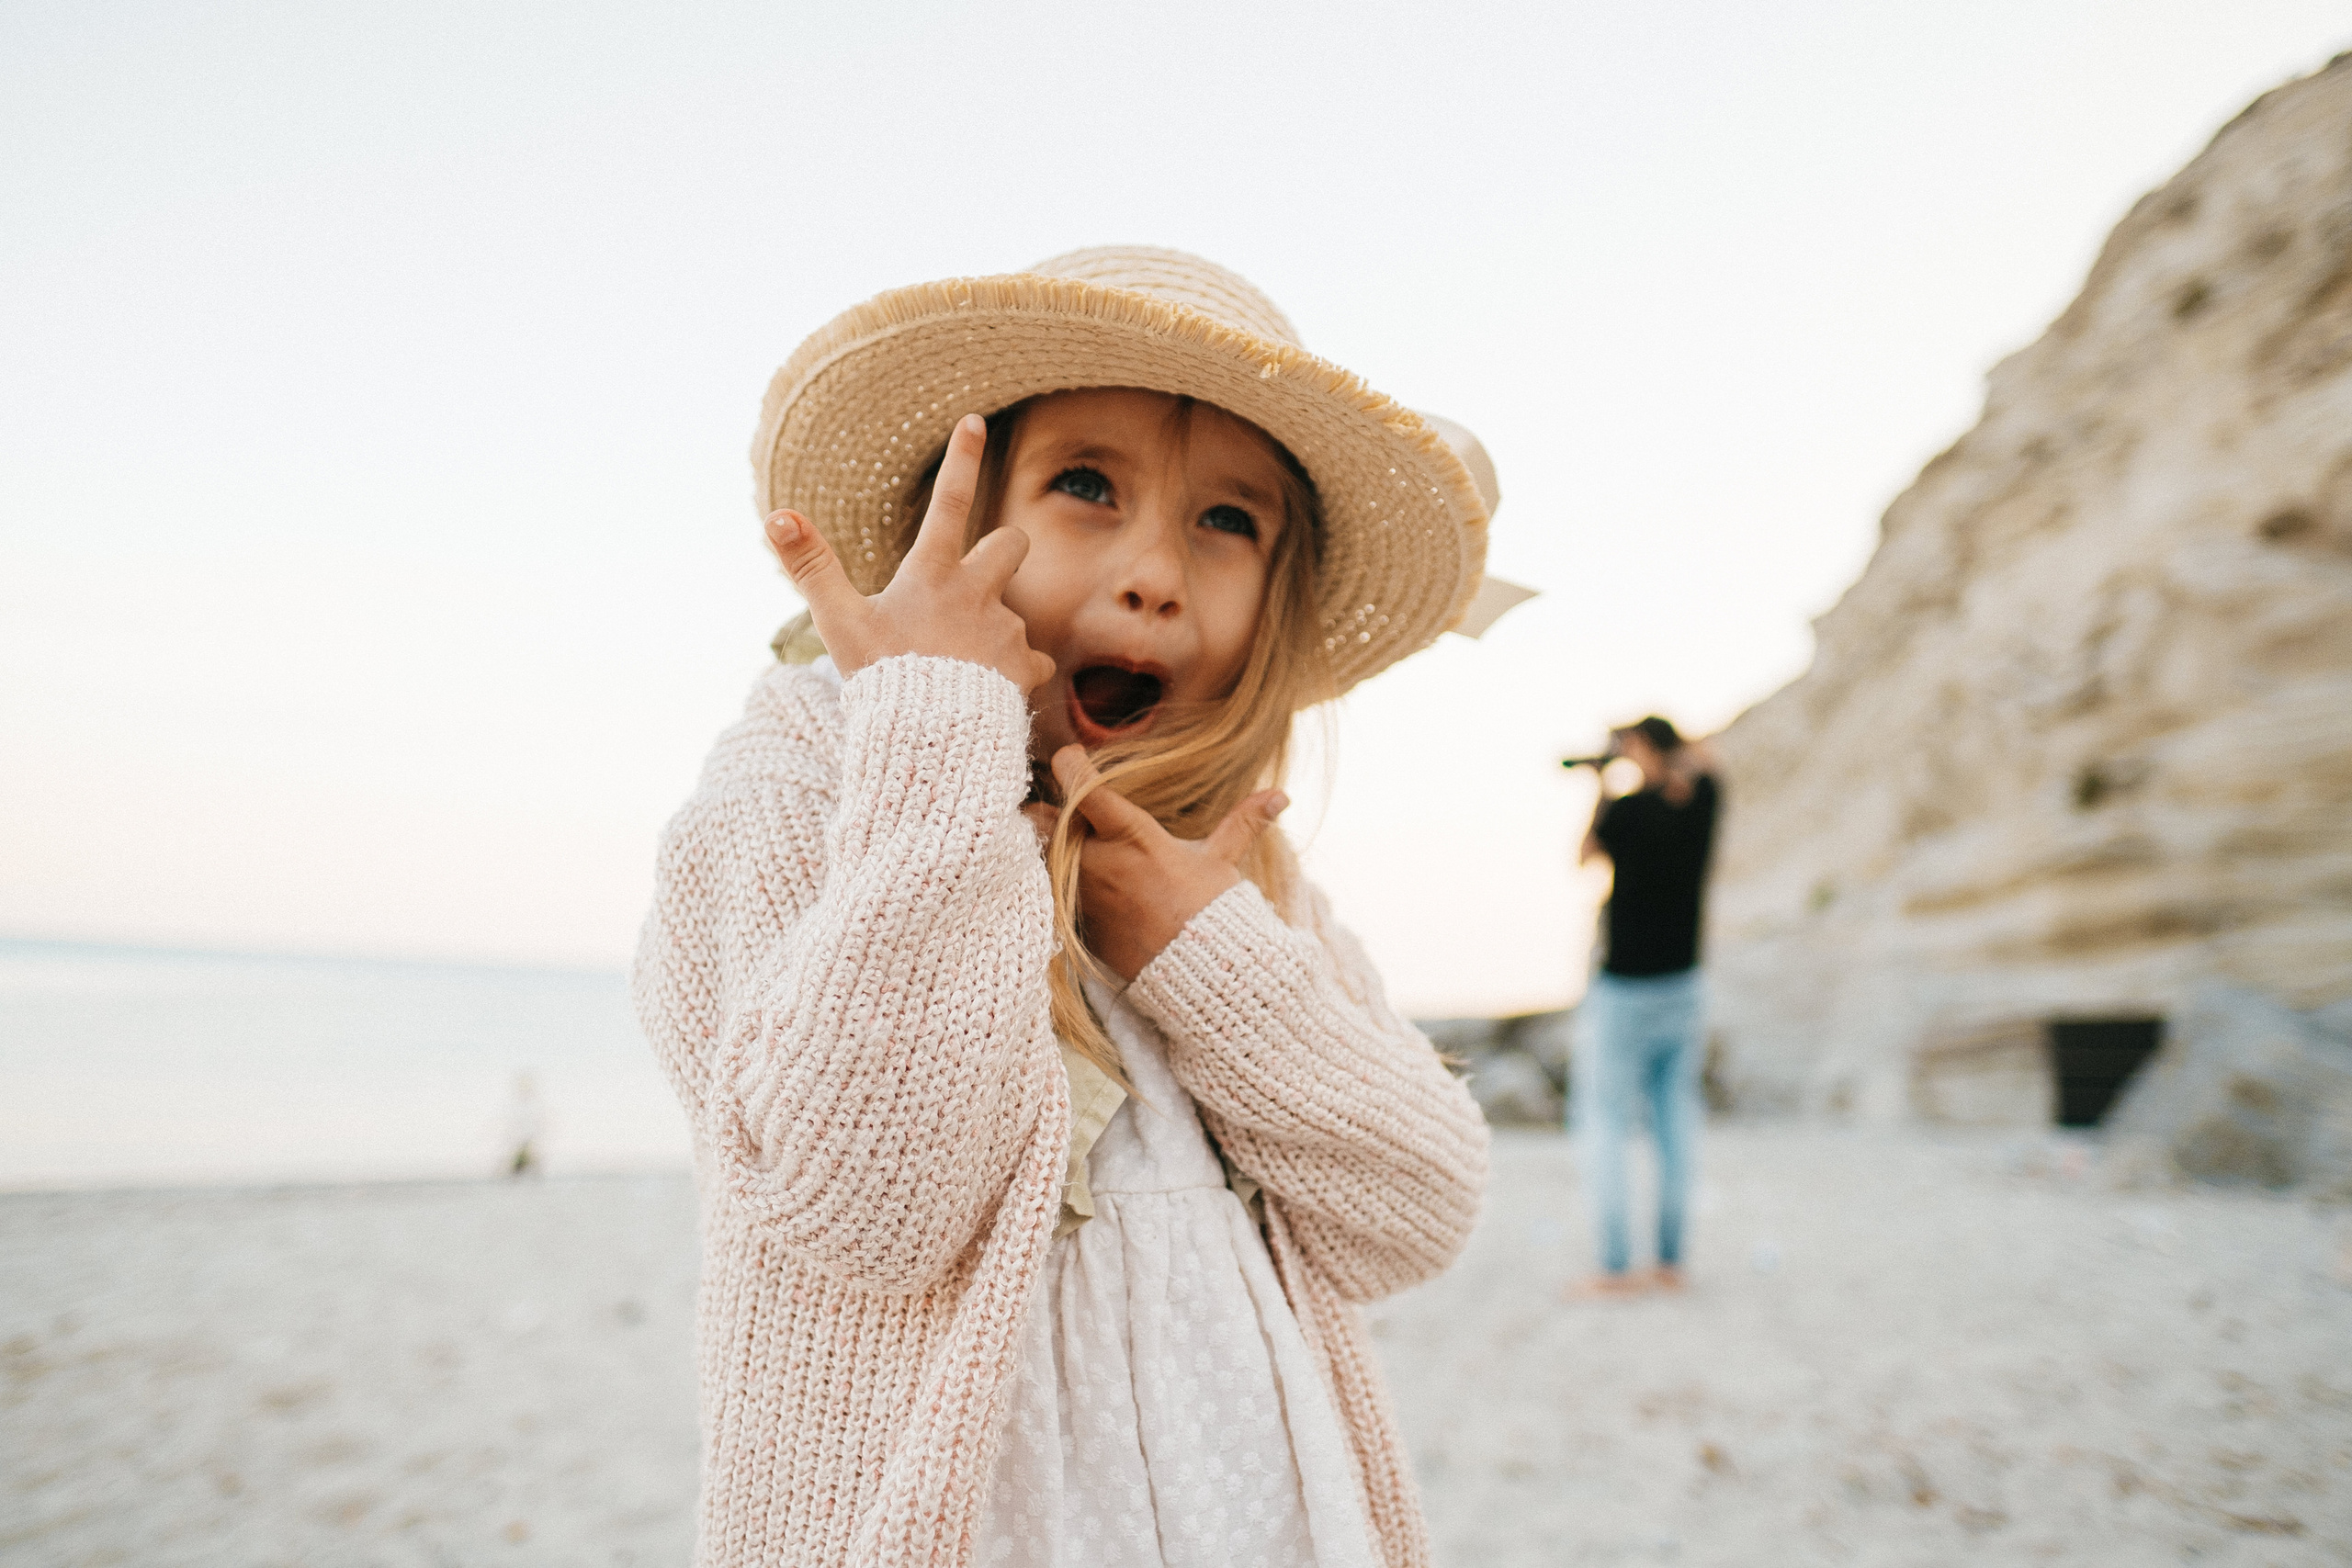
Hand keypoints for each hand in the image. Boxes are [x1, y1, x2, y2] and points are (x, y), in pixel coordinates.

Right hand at [763, 413, 1054, 691]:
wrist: (929, 738)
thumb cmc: (882, 680)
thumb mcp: (839, 622)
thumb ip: (811, 567)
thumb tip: (776, 514)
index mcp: (933, 573)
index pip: (949, 501)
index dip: (962, 458)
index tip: (976, 420)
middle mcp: (978, 591)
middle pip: (1012, 541)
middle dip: (1002, 550)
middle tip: (974, 581)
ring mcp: (1006, 627)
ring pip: (1012, 611)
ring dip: (993, 629)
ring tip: (958, 668)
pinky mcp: (1026, 665)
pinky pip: (1031, 660)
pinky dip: (1013, 672)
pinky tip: (988, 692)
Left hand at [1049, 744, 1287, 981]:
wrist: (1196, 977)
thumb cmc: (1211, 912)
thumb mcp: (1222, 863)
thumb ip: (1243, 823)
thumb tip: (1281, 796)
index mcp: (1131, 836)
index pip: (1082, 788)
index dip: (1069, 765)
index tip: (1069, 757)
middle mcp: (1098, 861)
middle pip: (1048, 820)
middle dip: (1049, 813)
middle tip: (1055, 807)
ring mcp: (1081, 894)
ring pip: (1041, 856)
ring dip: (1045, 847)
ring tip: (1052, 842)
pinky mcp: (1074, 922)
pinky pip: (1047, 891)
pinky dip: (1049, 882)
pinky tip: (1061, 880)